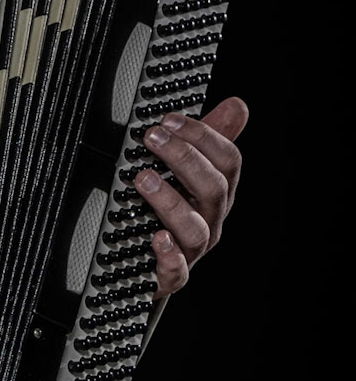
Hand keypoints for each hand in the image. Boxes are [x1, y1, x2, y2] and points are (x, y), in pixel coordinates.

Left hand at [135, 95, 247, 296]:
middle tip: (153, 137)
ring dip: (170, 201)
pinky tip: (158, 238)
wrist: (148, 264)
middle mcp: (210, 219)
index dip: (203, 136)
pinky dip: (170, 255)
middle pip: (213, 189)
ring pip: (195, 228)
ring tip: (143, 179)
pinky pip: (178, 271)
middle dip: (184, 158)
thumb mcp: (189, 172)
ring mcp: (193, 249)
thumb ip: (209, 140)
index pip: (228, 161)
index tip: (170, 119)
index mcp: (217, 192)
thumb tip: (238, 105)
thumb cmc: (171, 212)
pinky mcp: (171, 275)